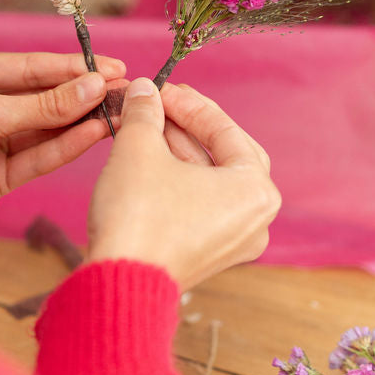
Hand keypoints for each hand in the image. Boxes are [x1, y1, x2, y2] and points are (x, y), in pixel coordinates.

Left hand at [0, 53, 125, 242]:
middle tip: (126, 90)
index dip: (72, 68)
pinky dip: (67, 145)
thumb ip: (43, 105)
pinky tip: (95, 133)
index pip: (31, 67)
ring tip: (120, 111)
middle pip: (43, 97)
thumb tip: (93, 86)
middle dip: (83, 94)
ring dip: (81, 120)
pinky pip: (39, 155)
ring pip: (46, 127)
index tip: (113, 67)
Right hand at [88, 78, 280, 289]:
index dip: (187, 103)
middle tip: (157, 104)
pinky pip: (200, 205)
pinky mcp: (208, 255)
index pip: (224, 129)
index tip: (158, 89)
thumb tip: (144, 90)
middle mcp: (256, 219)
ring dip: (176, 151)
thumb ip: (146, 112)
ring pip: (208, 180)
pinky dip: (177, 180)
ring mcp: (234, 241)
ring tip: (143, 128)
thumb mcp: (138, 148)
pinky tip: (148, 160)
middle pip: (222, 154)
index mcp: (256, 190)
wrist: (119, 285)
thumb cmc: (138, 217)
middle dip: (186, 126)